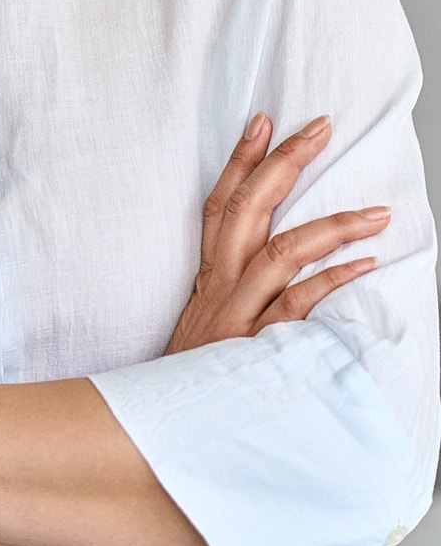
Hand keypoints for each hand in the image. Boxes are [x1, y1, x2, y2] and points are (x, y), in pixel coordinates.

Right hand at [165, 113, 390, 354]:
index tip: (264, 120)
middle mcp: (222, 282)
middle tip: (320, 128)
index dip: (240, 158)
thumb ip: (229, 288)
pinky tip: (364, 263)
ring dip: (333, 224)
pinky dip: (332, 278)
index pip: (220, 201)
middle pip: (249, 207)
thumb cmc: (195, 372)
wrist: (168, 425)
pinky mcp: (256, 343)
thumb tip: (265, 257)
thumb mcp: (203, 320)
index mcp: (209, 273)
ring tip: (377, 212)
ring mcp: (239, 310)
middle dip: (285, 162)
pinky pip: (299, 302)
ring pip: (283, 249)